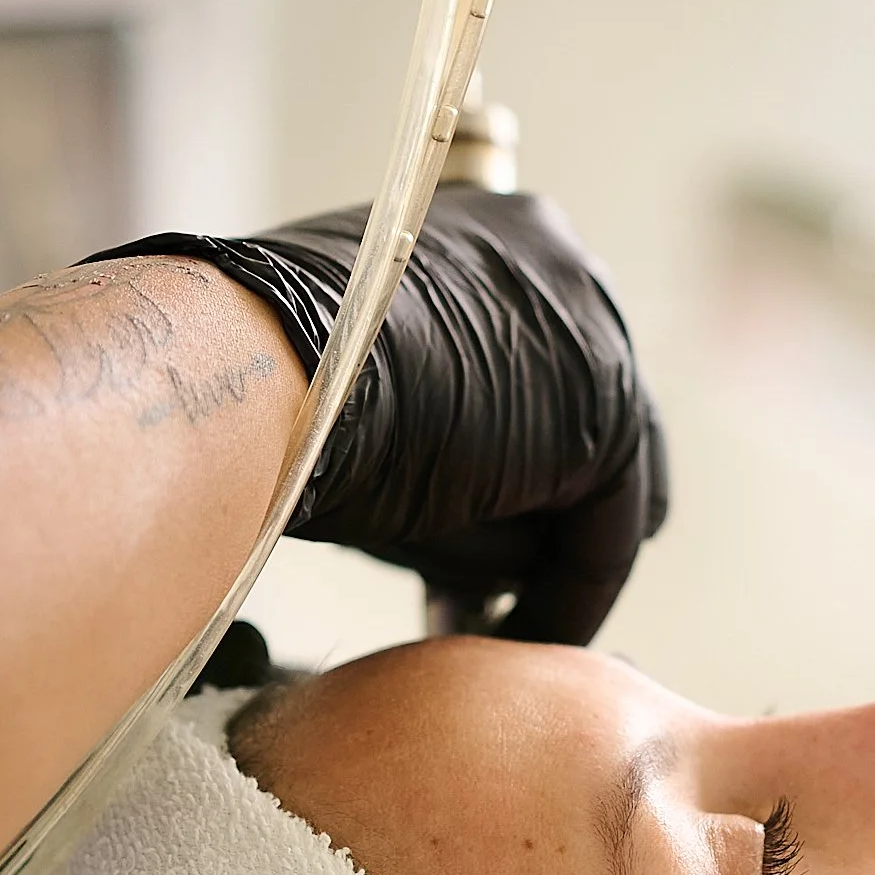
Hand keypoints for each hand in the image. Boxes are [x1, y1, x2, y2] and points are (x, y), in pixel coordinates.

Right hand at [92, 187, 665, 642]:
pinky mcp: (611, 415)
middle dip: (544, 515)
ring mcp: (598, 334)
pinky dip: (566, 598)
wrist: (263, 372)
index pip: (542, 366)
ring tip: (473, 617)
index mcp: (498, 234)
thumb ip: (432, 421)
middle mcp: (562, 266)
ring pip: (592, 487)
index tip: (469, 531)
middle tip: (493, 597)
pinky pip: (606, 536)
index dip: (514, 463)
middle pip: (586, 425)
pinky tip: (513, 640)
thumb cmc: (272, 378)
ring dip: (537, 558)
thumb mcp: (357, 379)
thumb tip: (455, 526)